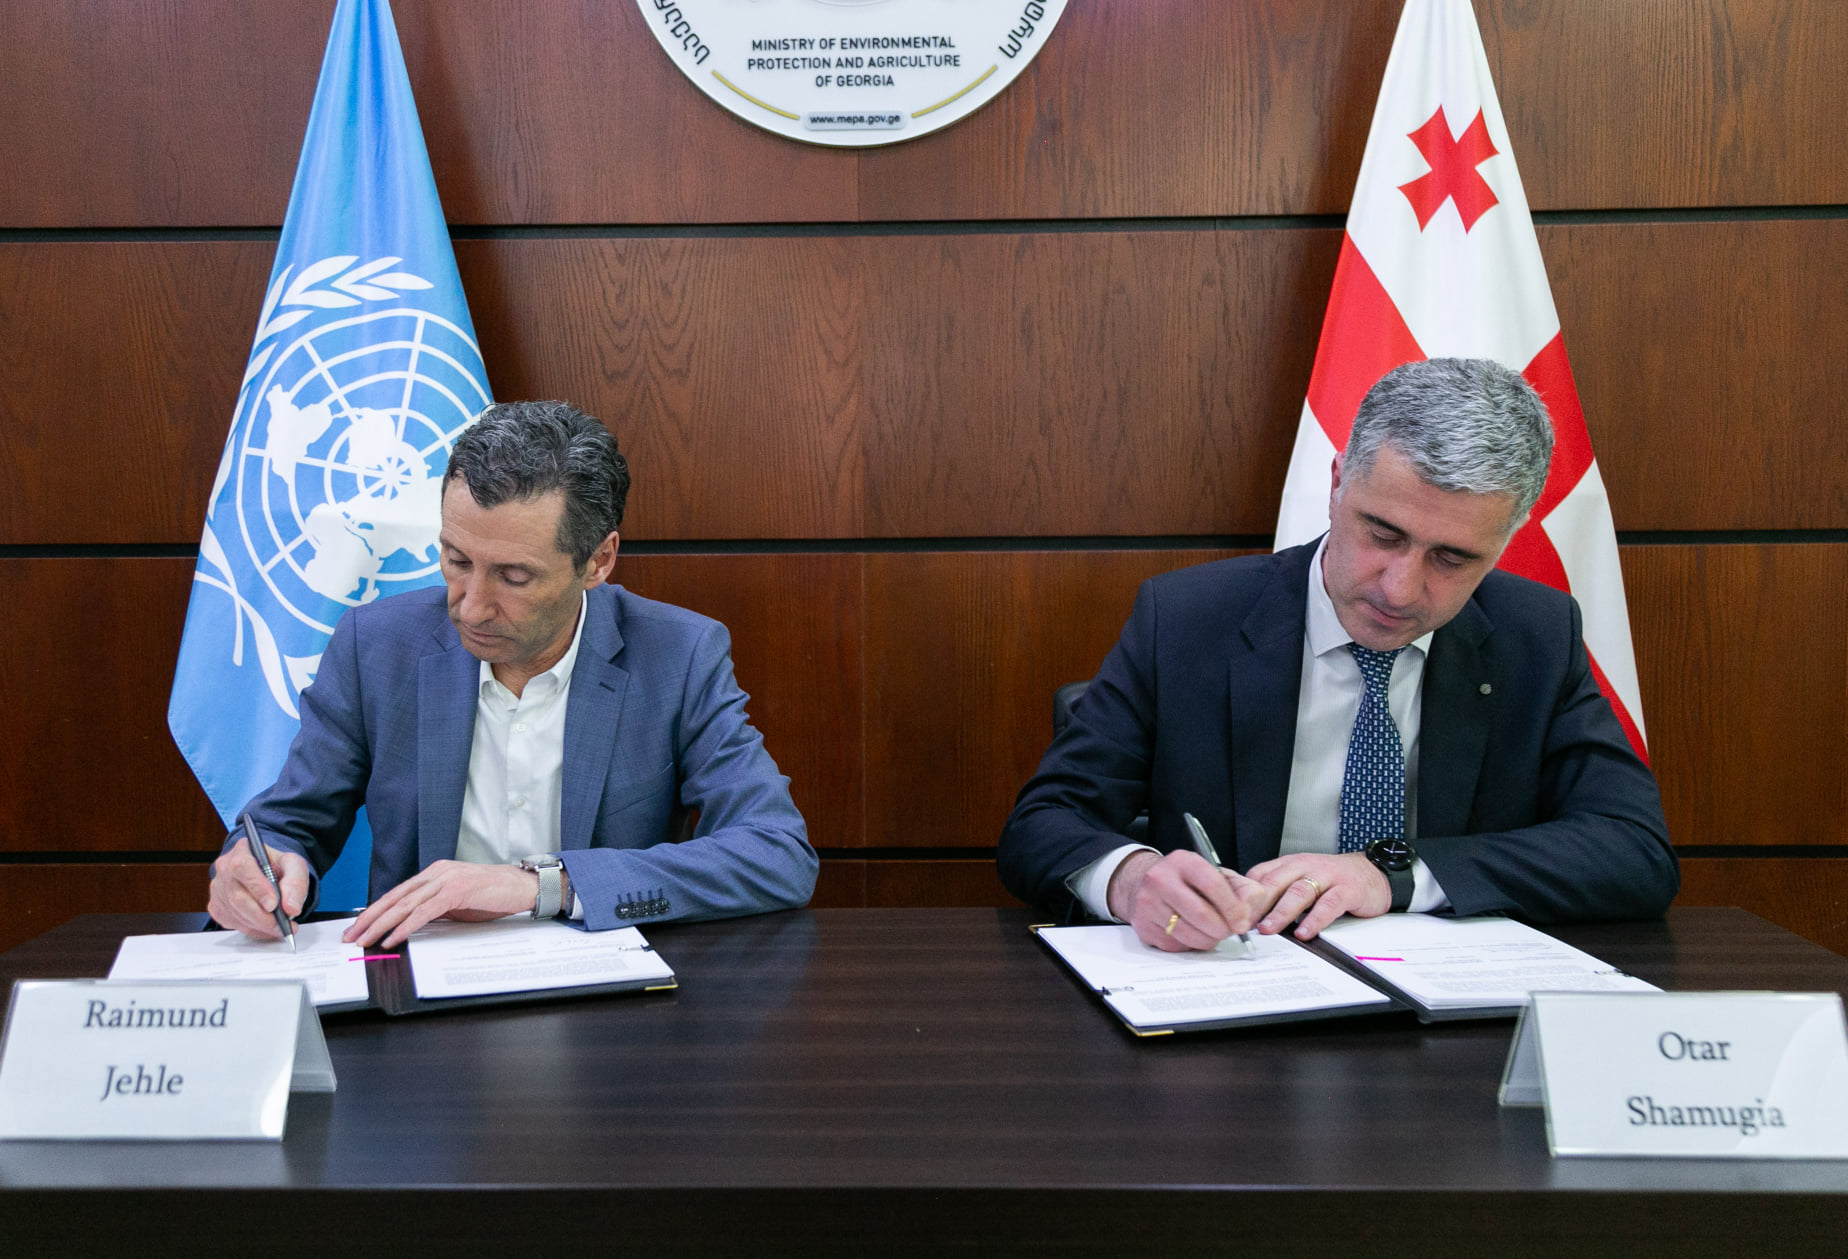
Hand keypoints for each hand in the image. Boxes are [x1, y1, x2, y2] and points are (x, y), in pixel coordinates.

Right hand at [208, 839, 311, 940]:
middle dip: (262, 916)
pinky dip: (253, 929)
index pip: (242, 867)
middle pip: (237, 896)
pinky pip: (233, 923)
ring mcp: (218, 889)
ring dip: (260, 925)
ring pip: (235, 913)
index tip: (273, 905)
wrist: (269, 873)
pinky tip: (267, 927)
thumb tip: (290, 907)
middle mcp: (225, 868)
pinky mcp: (217, 907)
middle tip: (283, 924)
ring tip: (281, 927)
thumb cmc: (279, 866)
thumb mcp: (295, 866)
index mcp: (243, 850)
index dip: (257, 888)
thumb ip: (296, 883)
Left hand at [343, 861, 539, 948]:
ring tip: (365, 940)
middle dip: (369, 919)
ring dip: (381, 925)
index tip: (358, 927)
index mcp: (435, 873)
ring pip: (404, 905)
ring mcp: (446, 880)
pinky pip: (423, 912)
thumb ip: (435, 908)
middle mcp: (436, 873)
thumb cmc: (494, 896)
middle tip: (351, 936)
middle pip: (394, 897)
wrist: (522, 887)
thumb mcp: (458, 901)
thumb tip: (411, 926)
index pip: (397, 893)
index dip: (374, 911)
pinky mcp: (456, 891)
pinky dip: (405, 927)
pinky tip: (392, 938)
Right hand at [1107, 849, 1269, 952]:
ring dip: (1208, 940)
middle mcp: (1160, 879)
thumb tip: (1248, 916)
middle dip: (1222, 929)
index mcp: (1183, 861)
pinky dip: (1191, 944)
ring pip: (1189, 934)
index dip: (1232, 908)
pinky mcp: (1143, 926)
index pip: (1212, 885)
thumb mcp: (1220, 875)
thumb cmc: (1190, 881)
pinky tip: (1192, 932)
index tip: (1242, 923)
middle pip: (1200, 914)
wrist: (1148, 883)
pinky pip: (1176, 945)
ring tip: (1213, 932)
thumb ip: (1244, 891)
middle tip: (1230, 932)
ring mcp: (1148, 903)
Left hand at [1243, 852, 1391, 940]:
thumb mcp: (1302, 879)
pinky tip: (1305, 933)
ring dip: (1281, 912)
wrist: (1374, 873)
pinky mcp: (1348, 890)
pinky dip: (1315, 920)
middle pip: (1275, 882)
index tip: (1231, 913)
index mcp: (1291, 864)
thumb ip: (1279, 891)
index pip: (1260, 875)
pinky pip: (1329, 905)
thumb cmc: (1333, 880)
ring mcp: (1327, 876)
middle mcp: (1306, 866)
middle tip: (1242, 922)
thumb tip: (1249, 913)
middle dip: (1256, 904)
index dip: (1244, 894)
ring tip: (1268, 929)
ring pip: (1299, 892)